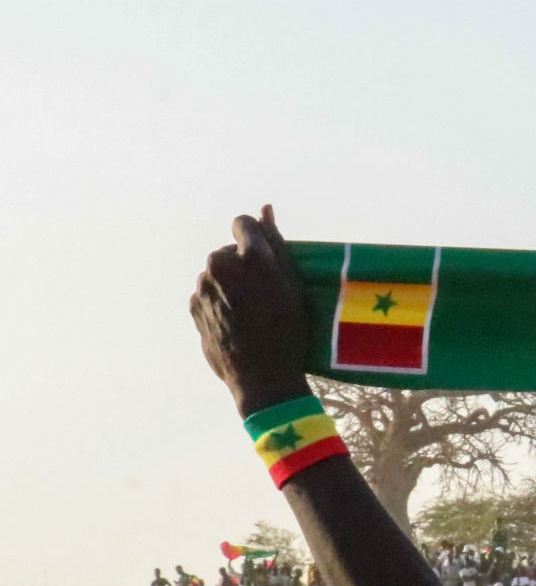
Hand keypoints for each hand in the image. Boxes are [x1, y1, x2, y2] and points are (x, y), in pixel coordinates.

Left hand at [190, 205, 312, 416]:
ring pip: (217, 274)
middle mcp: (218, 266)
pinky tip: (238, 322)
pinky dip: (220, 302)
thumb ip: (276, 242)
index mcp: (247, 257)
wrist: (263, 377)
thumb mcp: (292, 285)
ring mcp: (202, 287)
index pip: (242, 223)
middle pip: (227, 252)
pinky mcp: (193, 307)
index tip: (264, 258)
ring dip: (231, 285)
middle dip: (242, 266)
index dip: (255, 238)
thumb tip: (265, 208)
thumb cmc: (288, 331)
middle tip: (263, 294)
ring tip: (251, 313)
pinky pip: (208, 294)